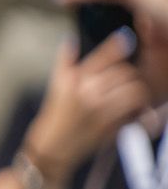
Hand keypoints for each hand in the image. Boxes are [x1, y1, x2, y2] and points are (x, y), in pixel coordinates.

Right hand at [25, 33, 148, 173]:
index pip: (101, 57)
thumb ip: (64, 62)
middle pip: (123, 72)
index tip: (125, 38)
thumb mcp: (55, 88)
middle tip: (126, 82)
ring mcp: (100, 110)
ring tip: (133, 96)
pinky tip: (132, 111)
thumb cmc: (53, 119)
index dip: (116, 45)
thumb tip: (69, 40)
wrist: (51, 150)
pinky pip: (134, 111)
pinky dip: (138, 109)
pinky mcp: (110, 126)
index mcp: (73, 81)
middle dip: (128, 75)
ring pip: (133, 89)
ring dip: (137, 91)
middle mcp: (87, 92)